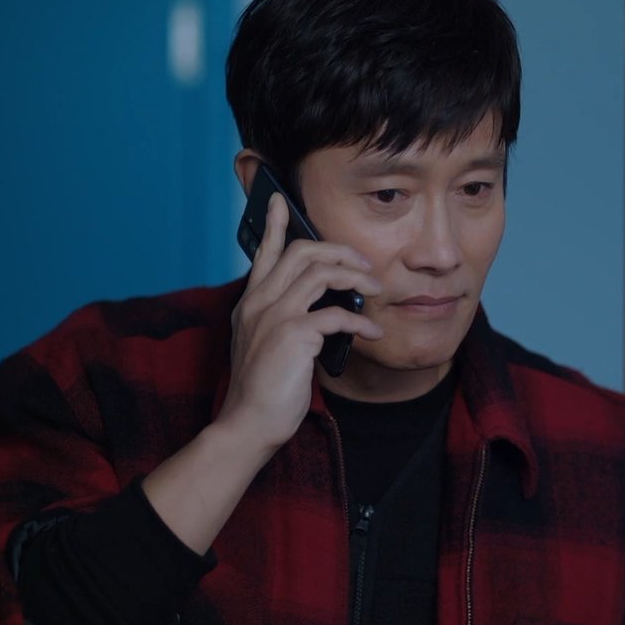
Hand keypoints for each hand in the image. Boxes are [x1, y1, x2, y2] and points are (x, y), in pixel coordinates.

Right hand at [217, 192, 382, 449]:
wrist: (248, 424)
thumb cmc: (262, 390)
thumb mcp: (266, 346)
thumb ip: (285, 320)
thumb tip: (324, 308)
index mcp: (251, 303)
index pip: (264, 253)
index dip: (275, 225)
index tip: (281, 201)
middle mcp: (259, 302)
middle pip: (302, 252)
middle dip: (339, 251)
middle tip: (364, 264)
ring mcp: (274, 316)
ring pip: (321, 272)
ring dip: (356, 278)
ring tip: (376, 290)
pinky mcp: (292, 335)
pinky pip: (337, 314)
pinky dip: (361, 321)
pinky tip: (373, 332)